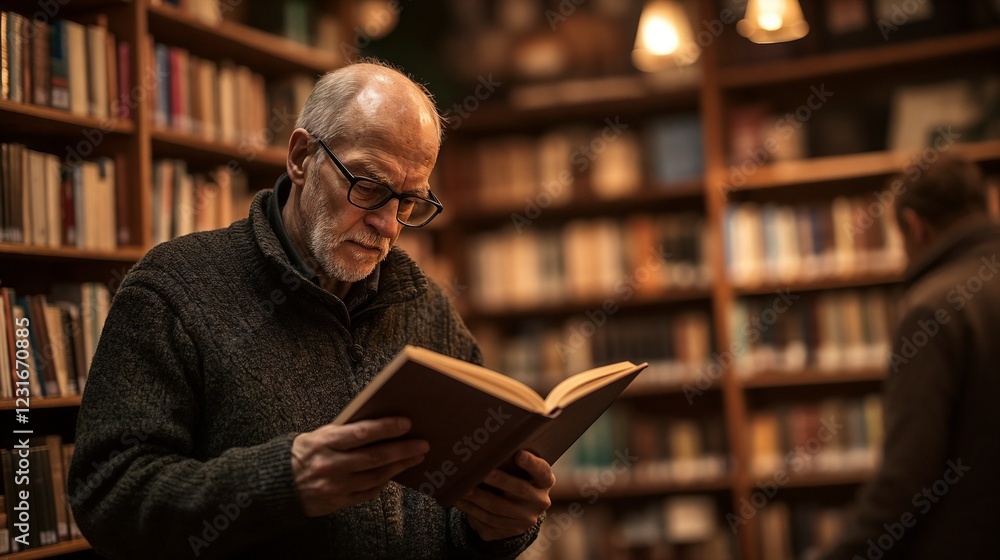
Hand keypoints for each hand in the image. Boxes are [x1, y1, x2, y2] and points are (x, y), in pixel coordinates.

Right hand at [291, 417, 427, 516]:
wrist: (277, 484)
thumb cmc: (302, 453)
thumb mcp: (318, 435)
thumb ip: (345, 432)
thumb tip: (379, 425)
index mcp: (324, 443)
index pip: (361, 433)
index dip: (386, 428)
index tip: (406, 424)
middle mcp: (331, 465)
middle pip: (375, 457)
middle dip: (402, 450)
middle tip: (423, 444)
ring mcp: (335, 486)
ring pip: (375, 477)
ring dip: (399, 466)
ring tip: (415, 457)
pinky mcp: (337, 502)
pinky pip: (367, 493)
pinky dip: (383, 482)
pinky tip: (394, 473)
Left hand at [455, 450, 554, 540]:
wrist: (515, 511)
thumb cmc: (514, 478)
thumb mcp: (520, 471)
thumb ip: (511, 460)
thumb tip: (487, 447)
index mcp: (544, 482)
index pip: (542, 471)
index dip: (532, 463)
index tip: (519, 454)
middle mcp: (539, 501)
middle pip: (519, 490)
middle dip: (499, 480)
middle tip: (482, 472)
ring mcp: (525, 519)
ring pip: (498, 508)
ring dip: (477, 497)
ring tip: (462, 488)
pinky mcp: (508, 531)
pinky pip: (487, 521)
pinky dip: (470, 509)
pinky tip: (458, 500)